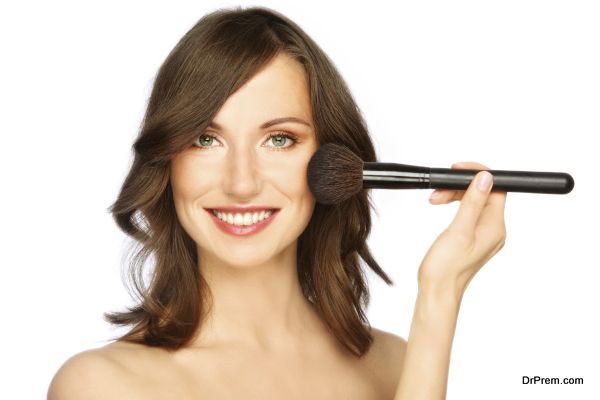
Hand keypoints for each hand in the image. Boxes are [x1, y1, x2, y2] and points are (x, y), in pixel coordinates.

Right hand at [418, 162, 507, 299]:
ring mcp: (483, 235)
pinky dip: (454, 205)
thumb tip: (486, 179)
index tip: (458, 169)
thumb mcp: (459, 230)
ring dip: (455, 195)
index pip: (495, 189)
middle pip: (483, 194)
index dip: (478, 175)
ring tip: (434, 199)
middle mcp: (493, 230)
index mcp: (495, 227)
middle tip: (439, 188)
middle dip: (460, 186)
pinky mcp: (471, 239)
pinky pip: (468, 213)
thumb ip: (473, 203)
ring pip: (473, 202)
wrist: (438, 292)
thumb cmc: (446, 268)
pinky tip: (441, 207)